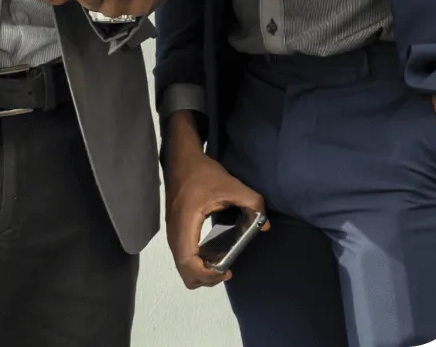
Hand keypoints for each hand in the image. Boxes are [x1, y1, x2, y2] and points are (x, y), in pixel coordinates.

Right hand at [165, 116, 268, 288]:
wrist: (180, 155)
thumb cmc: (202, 171)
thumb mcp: (231, 184)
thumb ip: (252, 204)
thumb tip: (264, 225)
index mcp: (186, 222)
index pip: (188, 262)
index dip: (207, 275)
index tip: (227, 270)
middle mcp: (175, 230)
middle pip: (184, 272)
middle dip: (205, 279)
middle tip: (224, 270)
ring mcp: (172, 230)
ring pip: (181, 265)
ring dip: (200, 271)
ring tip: (220, 263)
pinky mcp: (174, 227)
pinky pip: (182, 255)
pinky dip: (196, 262)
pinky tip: (212, 252)